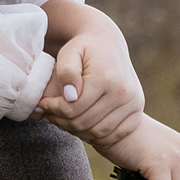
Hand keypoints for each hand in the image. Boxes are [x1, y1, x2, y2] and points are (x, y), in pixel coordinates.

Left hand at [40, 25, 146, 152]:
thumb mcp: (69, 53)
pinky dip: (98, 136)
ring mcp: (133, 102)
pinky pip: (116, 134)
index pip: (73, 108)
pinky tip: (82, 125)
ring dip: (77, 131)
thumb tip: (70, 96)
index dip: (53, 110)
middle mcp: (123, 92)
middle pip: (85, 122)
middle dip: (62, 122)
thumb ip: (66, 72)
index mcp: (105, 78)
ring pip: (99, 132)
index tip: (42, 104)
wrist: (108, 43)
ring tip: (63, 120)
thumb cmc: (83, 48)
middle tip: (49, 115)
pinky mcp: (137, 110)